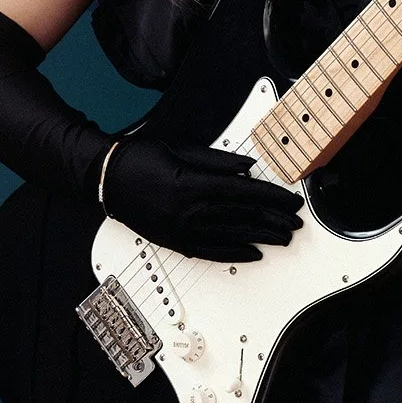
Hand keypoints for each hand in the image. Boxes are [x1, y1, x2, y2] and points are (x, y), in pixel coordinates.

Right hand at [101, 137, 303, 262]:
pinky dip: (234, 253)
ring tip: (282, 238)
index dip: (273, 198)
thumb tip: (248, 168)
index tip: (292, 202)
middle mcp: (190, 212)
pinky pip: (211, 252)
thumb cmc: (140, 158)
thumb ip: (217, 160)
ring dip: (261, 238)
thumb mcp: (181, 149)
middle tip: (296, 223)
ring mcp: (182, 230)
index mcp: (194, 185)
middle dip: (274, 220)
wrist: (106, 179)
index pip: (246, 194)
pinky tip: (252, 253)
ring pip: (232, 237)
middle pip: (243, 218)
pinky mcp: (175, 241)